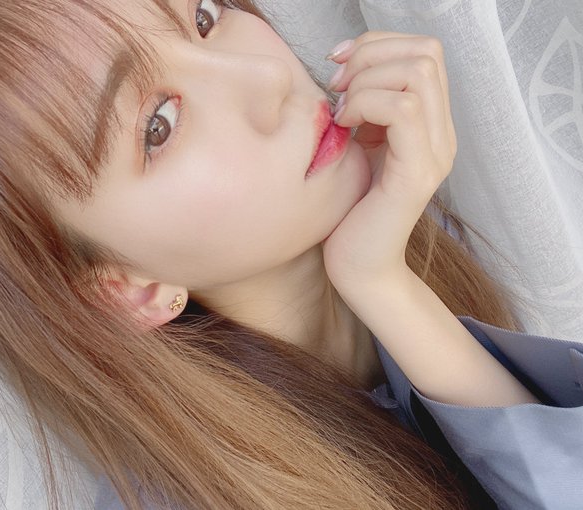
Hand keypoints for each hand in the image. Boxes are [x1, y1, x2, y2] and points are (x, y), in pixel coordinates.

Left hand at [322, 31, 456, 290]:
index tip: (338, 67)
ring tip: (341, 113)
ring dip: (365, 82)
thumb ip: (364, 110)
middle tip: (336, 88)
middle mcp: (442, 135)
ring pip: (416, 75)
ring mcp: (435, 153)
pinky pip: (402, 110)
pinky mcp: (416, 173)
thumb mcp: (357, 148)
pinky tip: (345, 127)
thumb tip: (344, 70)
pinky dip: (364, 105)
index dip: (377, 45)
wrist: (359, 268)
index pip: (424, 52)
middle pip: (426, 53)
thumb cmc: (348, 211)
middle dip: (370, 57)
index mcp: (430, 125)